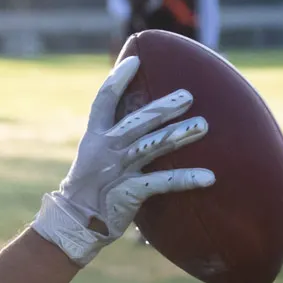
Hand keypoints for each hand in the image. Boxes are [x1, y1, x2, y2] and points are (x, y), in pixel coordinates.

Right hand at [33, 55, 213, 266]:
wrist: (73, 223)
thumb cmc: (89, 186)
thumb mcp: (94, 155)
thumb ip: (114, 137)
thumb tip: (141, 118)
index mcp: (94, 136)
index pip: (103, 101)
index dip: (118, 79)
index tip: (134, 60)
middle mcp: (104, 149)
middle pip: (137, 121)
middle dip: (164, 107)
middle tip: (188, 95)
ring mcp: (116, 170)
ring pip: (152, 146)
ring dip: (179, 135)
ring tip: (203, 125)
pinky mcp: (129, 192)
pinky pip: (163, 183)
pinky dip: (187, 179)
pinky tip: (209, 177)